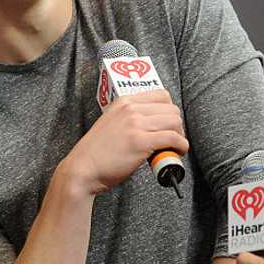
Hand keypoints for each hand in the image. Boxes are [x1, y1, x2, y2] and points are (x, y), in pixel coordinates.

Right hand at [62, 89, 188, 194]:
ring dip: (180, 136)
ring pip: (175, 122)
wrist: (82, 169)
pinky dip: (181, 146)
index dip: (170, 111)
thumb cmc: (97, 152)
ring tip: (174, 148)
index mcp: (124, 101)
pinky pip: (172, 138)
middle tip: (174, 139)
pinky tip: (178, 152)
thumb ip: (131, 118)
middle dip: (177, 125)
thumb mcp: (112, 123)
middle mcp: (130, 109)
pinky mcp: (140, 142)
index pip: (161, 95)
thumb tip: (156, 124)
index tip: (170, 124)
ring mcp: (135, 124)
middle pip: (171, 109)